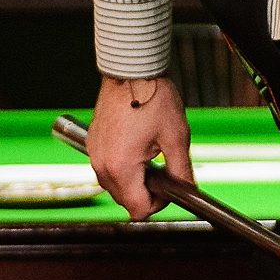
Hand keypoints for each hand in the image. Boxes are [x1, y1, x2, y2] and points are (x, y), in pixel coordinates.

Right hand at [86, 74, 191, 219]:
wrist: (130, 70)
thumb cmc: (153, 98)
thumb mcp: (176, 137)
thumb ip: (181, 171)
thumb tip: (187, 191)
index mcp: (122, 167)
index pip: (138, 209)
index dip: (159, 204)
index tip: (170, 188)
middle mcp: (102, 165)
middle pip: (125, 201)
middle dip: (146, 192)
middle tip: (163, 170)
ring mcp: (94, 154)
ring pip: (115, 186)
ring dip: (134, 181)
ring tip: (151, 156)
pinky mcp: (92, 144)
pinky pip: (107, 168)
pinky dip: (122, 167)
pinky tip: (138, 147)